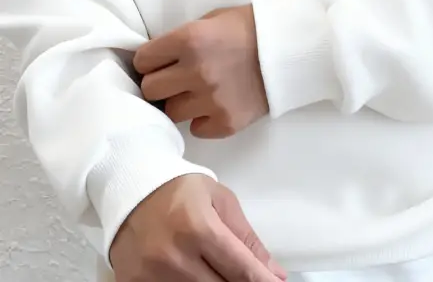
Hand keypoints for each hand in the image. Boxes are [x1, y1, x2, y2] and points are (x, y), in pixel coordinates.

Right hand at [109, 173, 286, 281]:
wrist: (130, 188)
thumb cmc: (178, 189)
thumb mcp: (219, 200)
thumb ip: (246, 238)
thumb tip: (273, 273)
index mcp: (198, 227)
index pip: (240, 268)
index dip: (262, 281)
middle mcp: (173, 256)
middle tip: (246, 276)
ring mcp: (150, 276)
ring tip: (218, 270)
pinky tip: (196, 275)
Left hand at [133, 4, 268, 138]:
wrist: (290, 48)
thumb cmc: (248, 27)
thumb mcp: (210, 21)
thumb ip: (182, 40)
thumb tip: (157, 60)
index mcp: (189, 40)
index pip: (143, 60)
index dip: (150, 61)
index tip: (158, 63)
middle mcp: (196, 71)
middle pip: (151, 90)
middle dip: (159, 84)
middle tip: (174, 80)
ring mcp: (211, 100)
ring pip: (171, 113)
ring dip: (180, 103)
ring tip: (197, 93)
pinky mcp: (226, 122)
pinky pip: (197, 129)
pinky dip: (203, 119)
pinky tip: (216, 104)